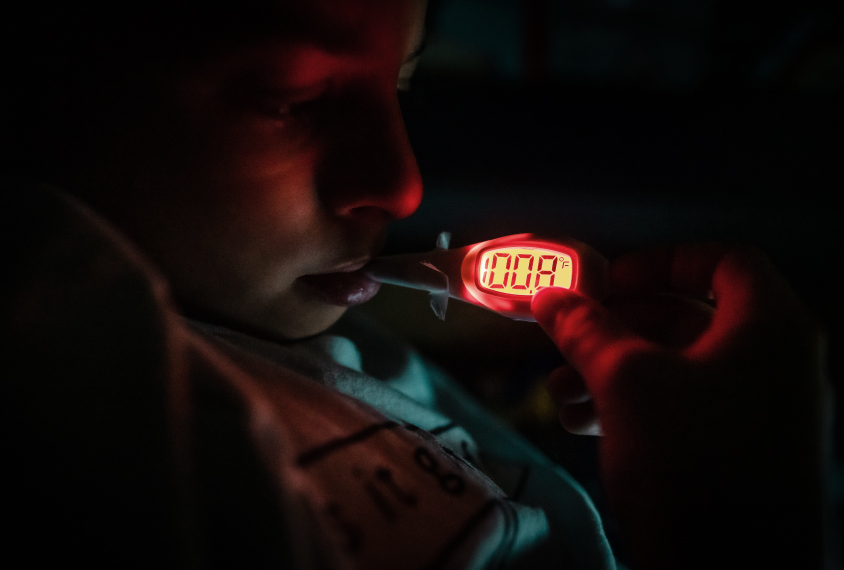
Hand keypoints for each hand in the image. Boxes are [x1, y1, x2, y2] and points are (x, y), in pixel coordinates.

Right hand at [532, 244, 828, 569]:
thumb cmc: (691, 463)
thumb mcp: (626, 381)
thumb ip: (586, 329)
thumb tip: (551, 297)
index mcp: (769, 328)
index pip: (723, 261)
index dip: (661, 261)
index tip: (610, 279)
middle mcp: (775, 364)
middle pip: (688, 317)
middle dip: (618, 326)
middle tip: (569, 335)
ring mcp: (761, 414)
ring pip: (677, 368)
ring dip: (612, 371)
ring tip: (559, 390)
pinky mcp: (740, 455)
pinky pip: (684, 410)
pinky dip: (633, 407)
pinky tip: (580, 424)